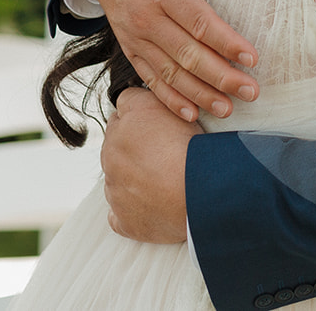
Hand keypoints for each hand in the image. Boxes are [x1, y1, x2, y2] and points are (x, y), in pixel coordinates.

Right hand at [80, 0, 258, 119]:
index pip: (200, 23)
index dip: (226, 42)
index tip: (252, 58)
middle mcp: (147, 19)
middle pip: (188, 55)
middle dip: (221, 76)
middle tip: (251, 91)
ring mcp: (136, 38)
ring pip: (171, 74)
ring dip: (200, 94)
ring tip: (228, 109)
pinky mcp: (129, 49)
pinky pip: (150, 79)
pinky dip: (169, 99)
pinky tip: (191, 114)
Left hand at [101, 88, 196, 242]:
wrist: (202, 193)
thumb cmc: (198, 148)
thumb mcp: (182, 107)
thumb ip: (158, 99)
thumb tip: (150, 97)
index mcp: (127, 120)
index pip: (125, 105)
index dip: (142, 113)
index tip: (157, 123)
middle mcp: (112, 150)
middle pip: (116, 141)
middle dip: (133, 145)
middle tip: (163, 152)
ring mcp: (114, 186)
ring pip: (117, 177)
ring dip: (132, 177)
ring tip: (164, 181)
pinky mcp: (121, 218)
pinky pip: (118, 214)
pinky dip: (132, 210)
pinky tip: (152, 207)